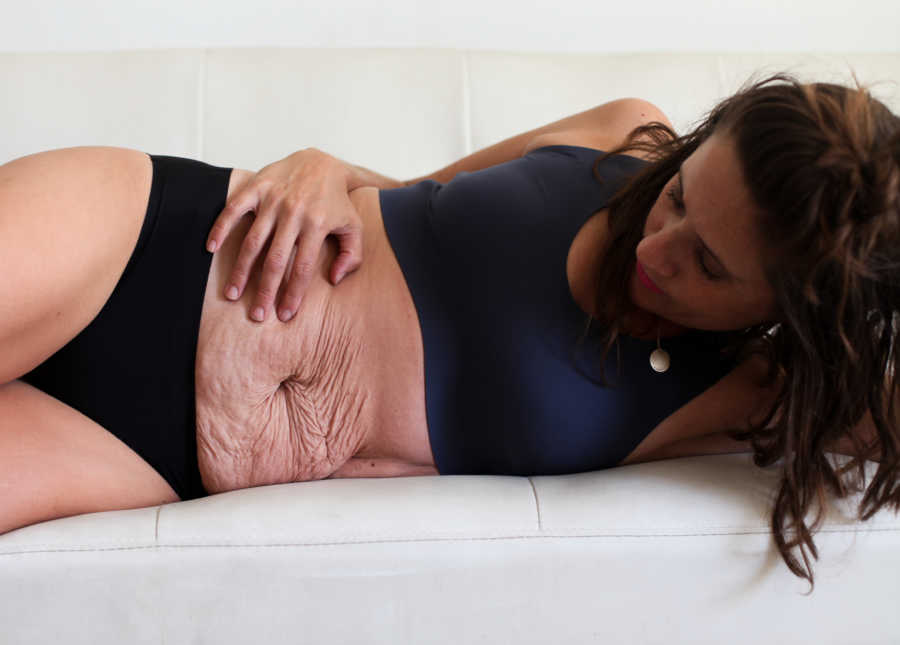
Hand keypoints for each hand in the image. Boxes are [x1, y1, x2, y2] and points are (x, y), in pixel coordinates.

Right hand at [205, 148, 362, 322]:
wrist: (321, 162)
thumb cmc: (337, 202)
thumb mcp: (354, 227)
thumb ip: (352, 256)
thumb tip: (333, 280)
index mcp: (317, 225)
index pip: (303, 268)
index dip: (293, 293)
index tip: (284, 315)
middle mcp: (294, 213)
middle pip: (275, 260)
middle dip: (265, 291)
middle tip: (256, 315)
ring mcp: (273, 200)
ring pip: (252, 241)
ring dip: (241, 270)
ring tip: (233, 294)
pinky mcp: (257, 187)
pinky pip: (234, 209)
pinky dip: (221, 227)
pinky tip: (211, 248)